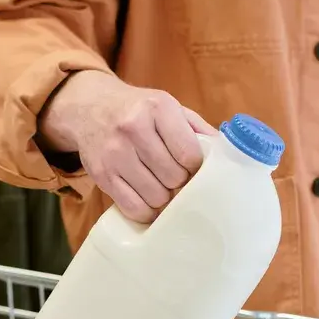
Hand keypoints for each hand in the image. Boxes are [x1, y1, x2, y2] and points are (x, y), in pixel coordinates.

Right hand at [39, 70, 216, 222]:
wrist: (89, 107)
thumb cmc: (138, 111)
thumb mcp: (168, 107)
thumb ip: (198, 129)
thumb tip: (229, 155)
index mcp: (158, 108)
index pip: (189, 154)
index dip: (195, 168)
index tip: (192, 168)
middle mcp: (134, 128)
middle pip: (173, 178)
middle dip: (179, 183)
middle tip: (176, 179)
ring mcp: (115, 153)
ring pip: (155, 196)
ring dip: (164, 199)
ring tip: (162, 188)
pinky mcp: (102, 175)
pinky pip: (133, 208)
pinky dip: (146, 211)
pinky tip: (148, 201)